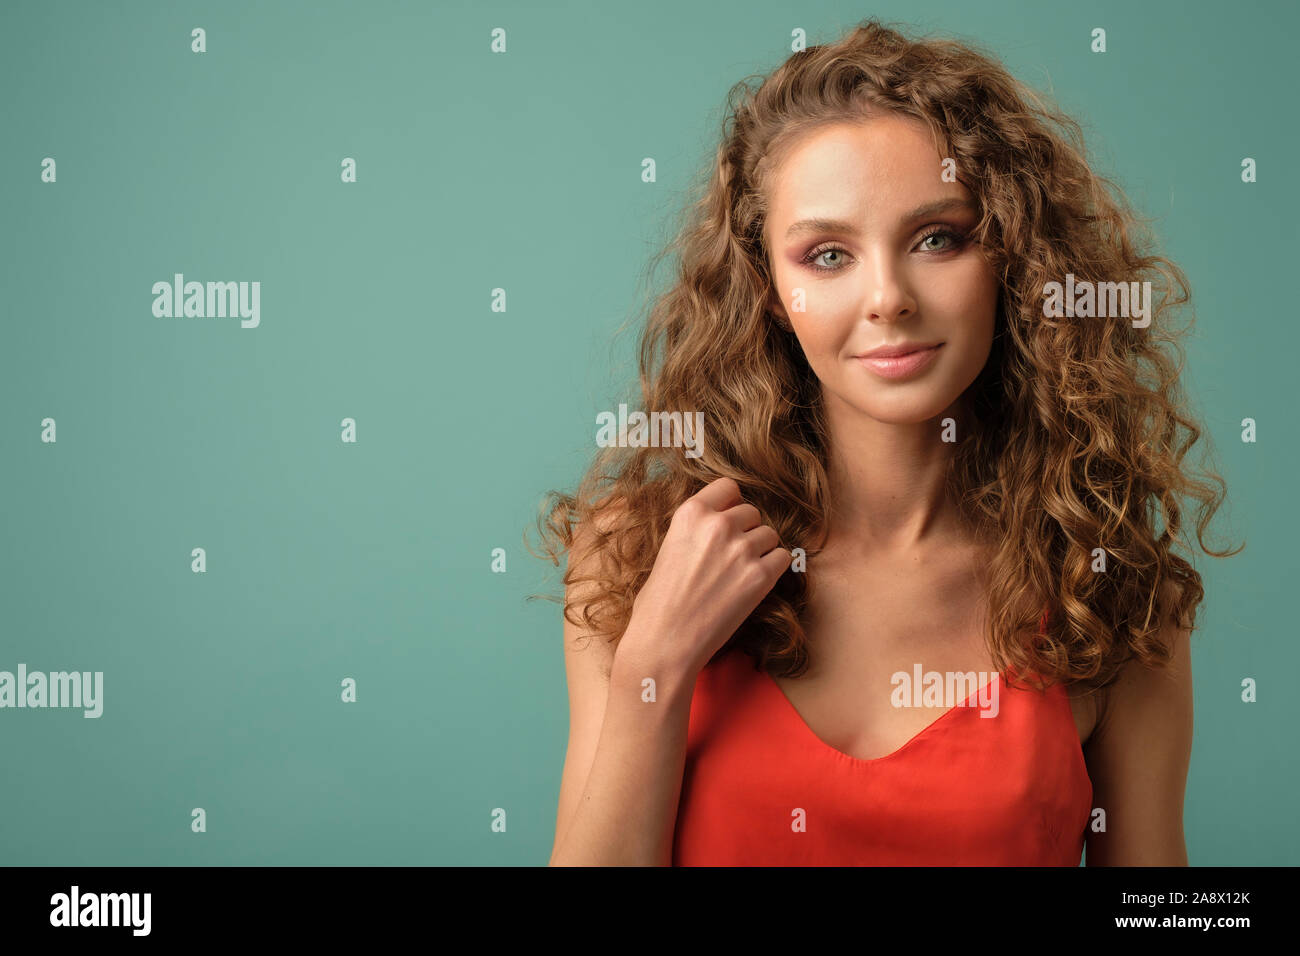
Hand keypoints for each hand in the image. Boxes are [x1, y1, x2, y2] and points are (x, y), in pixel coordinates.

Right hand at [620, 477, 790, 675]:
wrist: (665, 642)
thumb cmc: (658, 603)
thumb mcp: (669, 549)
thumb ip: (696, 531)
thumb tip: (720, 525)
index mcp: (690, 513)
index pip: (728, 487)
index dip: (731, 504)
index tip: (729, 519)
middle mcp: (718, 525)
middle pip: (752, 512)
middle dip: (746, 531)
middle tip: (732, 557)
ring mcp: (741, 550)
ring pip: (769, 534)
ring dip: (761, 551)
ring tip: (740, 573)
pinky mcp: (760, 576)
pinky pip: (782, 558)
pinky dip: (773, 569)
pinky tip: (754, 584)